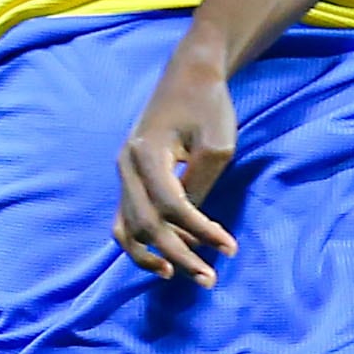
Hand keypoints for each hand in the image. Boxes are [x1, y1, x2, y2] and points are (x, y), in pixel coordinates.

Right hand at [112, 53, 241, 284]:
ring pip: (128, 228)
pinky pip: (125, 220)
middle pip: (146, 224)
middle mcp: (126, 165)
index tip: (230, 248)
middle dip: (179, 255)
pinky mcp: (129, 179)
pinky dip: (139, 244)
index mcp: (146, 152)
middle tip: (210, 278)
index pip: (171, 206)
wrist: (189, 75)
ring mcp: (123, 173)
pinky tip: (162, 260)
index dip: (200, 232)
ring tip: (181, 275)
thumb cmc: (207, 105)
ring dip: (153, 256)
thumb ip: (200, 184)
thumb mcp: (217, 144)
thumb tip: (190, 224)